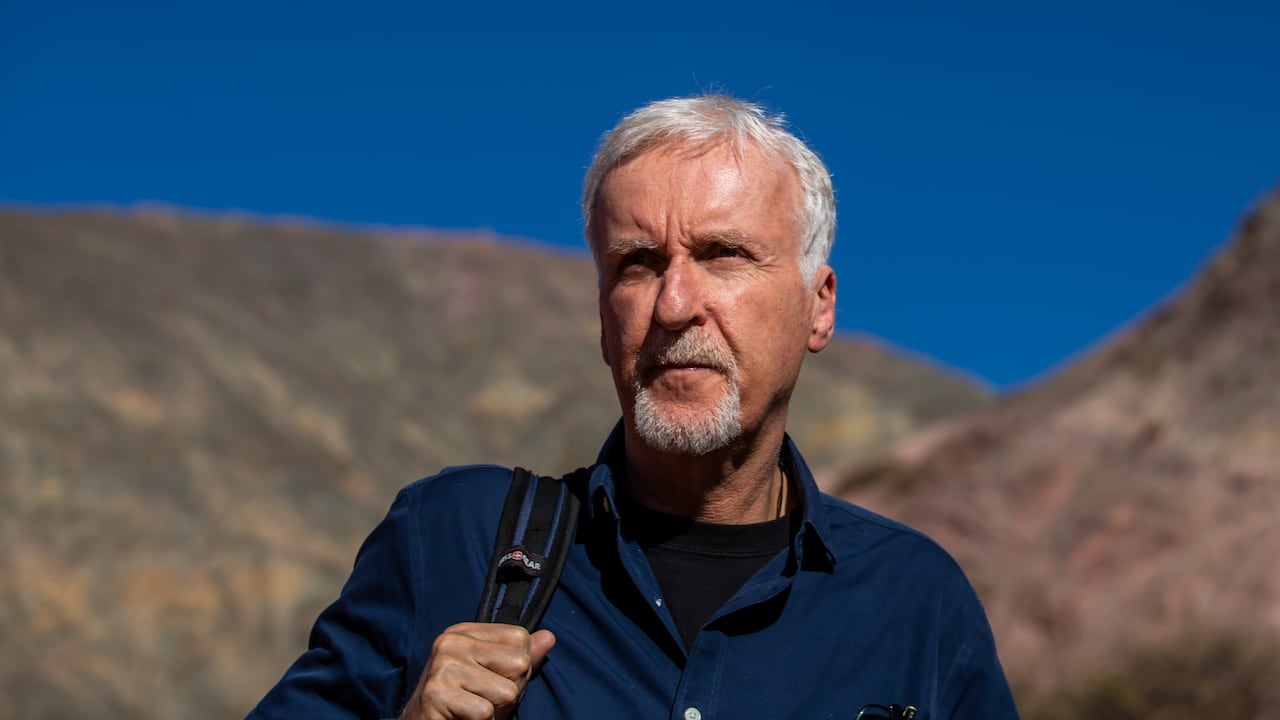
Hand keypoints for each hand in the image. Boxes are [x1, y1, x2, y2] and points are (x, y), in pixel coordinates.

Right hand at [399, 622, 555, 719]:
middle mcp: (452, 642)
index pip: (520, 638)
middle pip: (519, 663)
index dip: (517, 669)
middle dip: (509, 690)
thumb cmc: (464, 703)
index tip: (492, 680)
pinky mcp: (437, 692)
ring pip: (506, 692)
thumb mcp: (496, 676)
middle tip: (482, 698)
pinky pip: (484, 712)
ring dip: (494, 710)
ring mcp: (443, 666)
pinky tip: (461, 718)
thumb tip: (549, 636)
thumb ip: (522, 656)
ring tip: (471, 708)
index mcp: (466, 632)